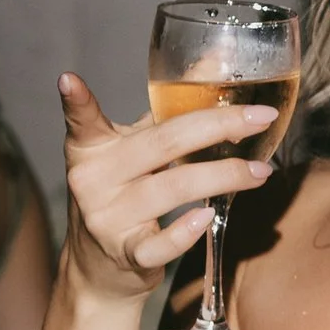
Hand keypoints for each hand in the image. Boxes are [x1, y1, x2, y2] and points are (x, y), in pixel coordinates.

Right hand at [56, 73, 276, 305]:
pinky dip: (186, 231)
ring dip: (224, 176)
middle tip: (260, 118)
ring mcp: (107, 218)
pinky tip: (208, 217)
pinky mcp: (125, 253)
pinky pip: (160, 243)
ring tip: (259, 172)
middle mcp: (94, 180)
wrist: (100, 267)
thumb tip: (214, 62)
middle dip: (218, 125)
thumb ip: (166, 110)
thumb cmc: (125, 192)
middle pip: (162, 143)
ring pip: (173, 189)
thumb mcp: (134, 147)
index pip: (83, 121)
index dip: (76, 101)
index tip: (69, 80)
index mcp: (92, 147)